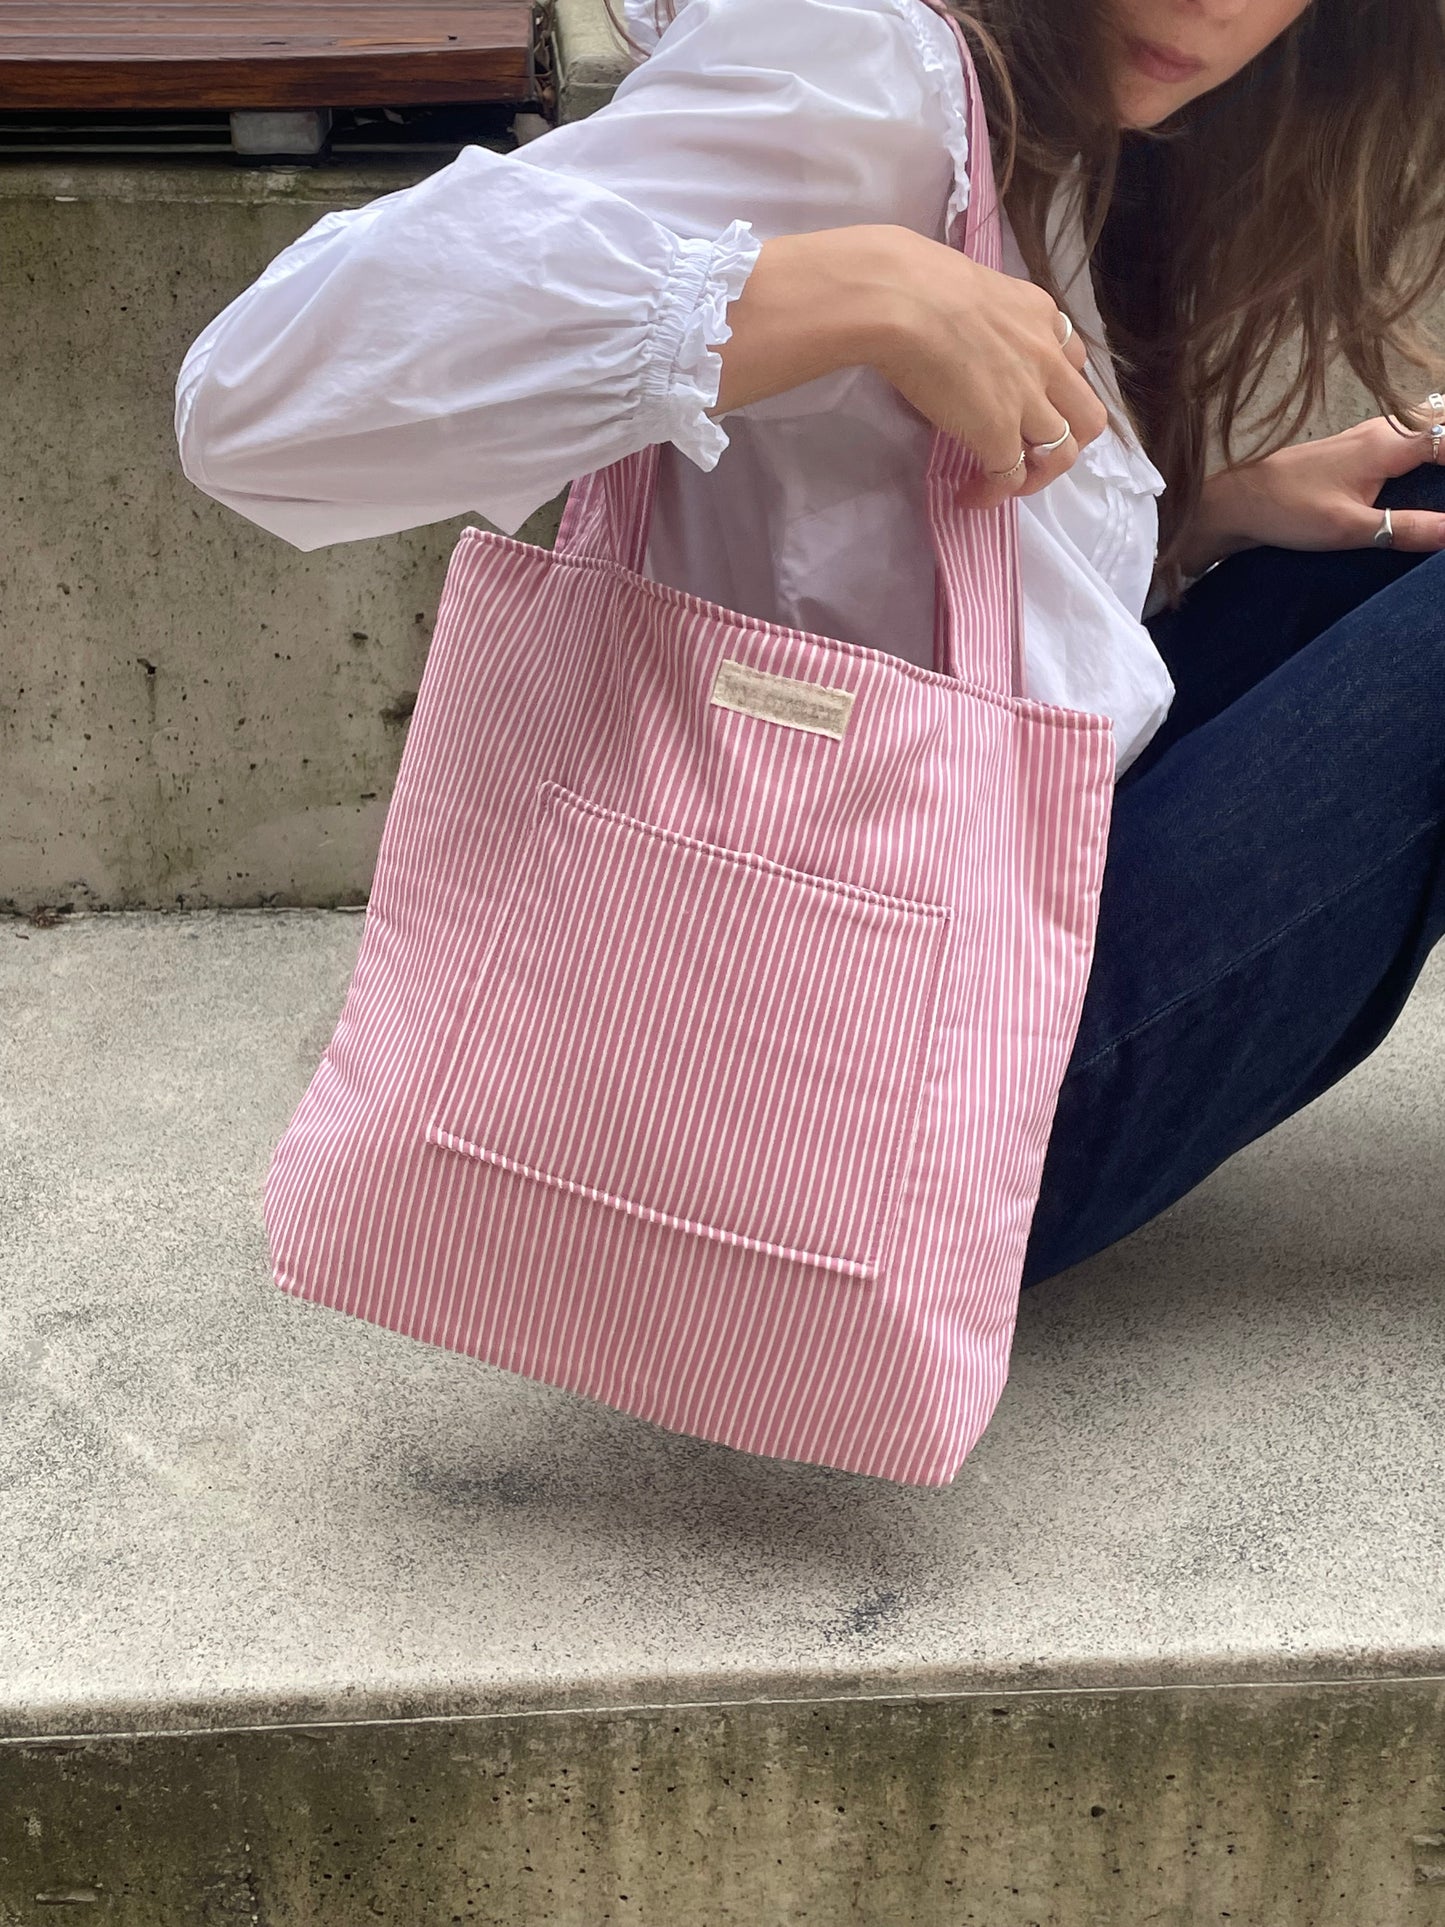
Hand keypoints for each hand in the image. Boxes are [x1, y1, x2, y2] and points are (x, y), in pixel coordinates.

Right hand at [712, 225, 1107, 510]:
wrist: (902, 299)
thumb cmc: (915, 282)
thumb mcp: (971, 287)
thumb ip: (981, 317)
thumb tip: (953, 333)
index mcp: (1040, 314)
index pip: (1072, 358)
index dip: (1056, 386)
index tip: (1029, 399)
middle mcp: (1046, 358)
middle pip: (1088, 415)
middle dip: (1068, 439)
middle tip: (1032, 451)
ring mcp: (1027, 399)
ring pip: (1063, 452)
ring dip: (1039, 475)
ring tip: (1006, 483)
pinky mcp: (999, 432)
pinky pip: (1010, 478)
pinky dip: (993, 495)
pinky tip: (971, 497)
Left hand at [1181, 416, 1444, 574]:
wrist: (1233, 502)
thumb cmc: (1287, 510)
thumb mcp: (1351, 529)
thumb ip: (1407, 529)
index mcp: (1390, 443)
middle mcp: (1384, 430)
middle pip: (1444, 423)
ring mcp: (1368, 436)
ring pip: (1428, 427)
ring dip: (1444, 446)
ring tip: (1442, 486)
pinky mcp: (1355, 451)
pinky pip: (1409, 439)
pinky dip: (1430, 449)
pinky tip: (1430, 476)